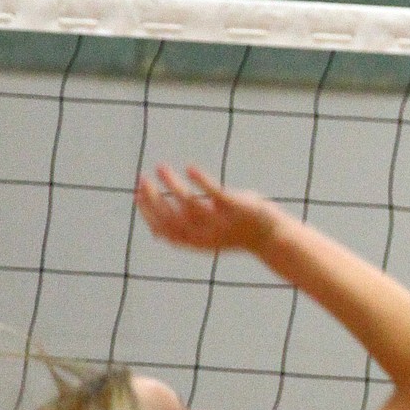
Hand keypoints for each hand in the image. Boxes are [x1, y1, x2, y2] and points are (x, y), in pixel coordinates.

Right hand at [135, 165, 278, 254]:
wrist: (272, 237)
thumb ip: (182, 233)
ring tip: (160, 167)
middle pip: (172, 218)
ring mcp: (221, 221)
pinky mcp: (236, 207)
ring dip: (171, 184)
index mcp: (196, 242)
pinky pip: (215, 193)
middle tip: (142, 179)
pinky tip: (189, 168)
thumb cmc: (235, 233)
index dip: (148, 213)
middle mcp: (205, 234)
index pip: (164, 230)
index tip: (136, 194)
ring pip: (189, 204)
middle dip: (153, 198)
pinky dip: (200, 180)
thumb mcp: (205, 236)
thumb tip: (155, 233)